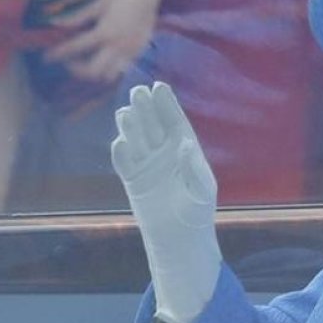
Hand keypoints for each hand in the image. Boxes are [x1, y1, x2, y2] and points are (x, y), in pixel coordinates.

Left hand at [45, 0, 164, 82]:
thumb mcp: (97, 5)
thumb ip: (76, 18)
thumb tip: (53, 23)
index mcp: (104, 32)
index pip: (75, 48)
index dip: (58, 54)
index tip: (47, 57)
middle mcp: (117, 45)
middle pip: (92, 71)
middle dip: (76, 70)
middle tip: (69, 62)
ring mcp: (129, 51)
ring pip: (108, 75)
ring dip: (94, 73)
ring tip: (86, 63)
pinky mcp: (138, 52)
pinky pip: (122, 69)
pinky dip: (110, 70)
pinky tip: (104, 61)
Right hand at [113, 81, 221, 322]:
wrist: (180, 236)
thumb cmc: (198, 210)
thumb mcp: (202, 189)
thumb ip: (193, 167)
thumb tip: (182, 144)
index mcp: (185, 149)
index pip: (174, 121)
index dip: (167, 104)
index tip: (160, 86)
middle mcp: (164, 153)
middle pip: (152, 126)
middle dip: (146, 109)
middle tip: (138, 91)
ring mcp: (147, 165)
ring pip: (137, 140)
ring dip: (131, 126)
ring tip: (126, 111)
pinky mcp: (132, 180)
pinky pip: (125, 164)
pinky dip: (121, 153)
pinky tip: (120, 142)